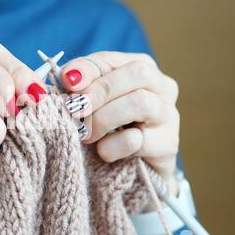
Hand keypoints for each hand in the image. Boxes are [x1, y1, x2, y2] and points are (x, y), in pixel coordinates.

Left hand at [60, 52, 179, 194]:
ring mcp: (168, 115)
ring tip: (86, 135)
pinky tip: (103, 152)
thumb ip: (81, 90)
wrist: (132, 173)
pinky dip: (113, 146)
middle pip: (137, 73)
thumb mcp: (93, 108)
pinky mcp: (168, 144)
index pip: (111, 60)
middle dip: (100, 90)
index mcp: (140, 69)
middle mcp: (161, 87)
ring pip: (141, 103)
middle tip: (76, 109)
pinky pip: (137, 140)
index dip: (86, 69)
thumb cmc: (109, 132)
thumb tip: (65, 77)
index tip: (66, 82)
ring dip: (104, 119)